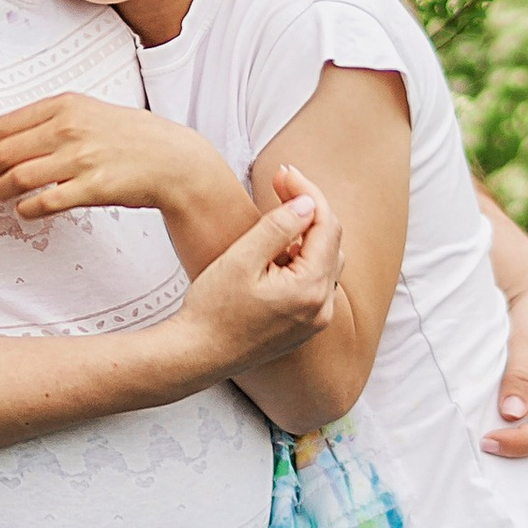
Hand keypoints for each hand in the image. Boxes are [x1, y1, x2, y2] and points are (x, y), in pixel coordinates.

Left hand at [0, 91, 211, 219]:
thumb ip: (50, 120)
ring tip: (1, 195)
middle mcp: (70, 128)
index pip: (4, 125)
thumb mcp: (89, 112)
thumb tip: (6, 138)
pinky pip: (44, 202)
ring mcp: (81, 158)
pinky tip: (25, 210)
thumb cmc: (129, 137)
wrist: (172, 159)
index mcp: (65, 105)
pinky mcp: (93, 187)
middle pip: (5, 152)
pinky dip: (26, 209)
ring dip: (1, 190)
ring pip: (18, 178)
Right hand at [179, 171, 343, 373]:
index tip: (282, 172)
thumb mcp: (241, 259)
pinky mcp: (305, 327)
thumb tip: (306, 204)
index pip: (325, 225)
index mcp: (310, 289)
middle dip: (309, 209)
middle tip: (279, 184)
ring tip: (277, 216)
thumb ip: (278, 227)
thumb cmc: (212, 309)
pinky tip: (278, 252)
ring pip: (327, 261)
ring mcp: (316, 320)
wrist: (196, 355)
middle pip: (331, 241)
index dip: (306, 191)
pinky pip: (318, 283)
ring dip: (308, 234)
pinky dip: (305, 259)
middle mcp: (322, 307)